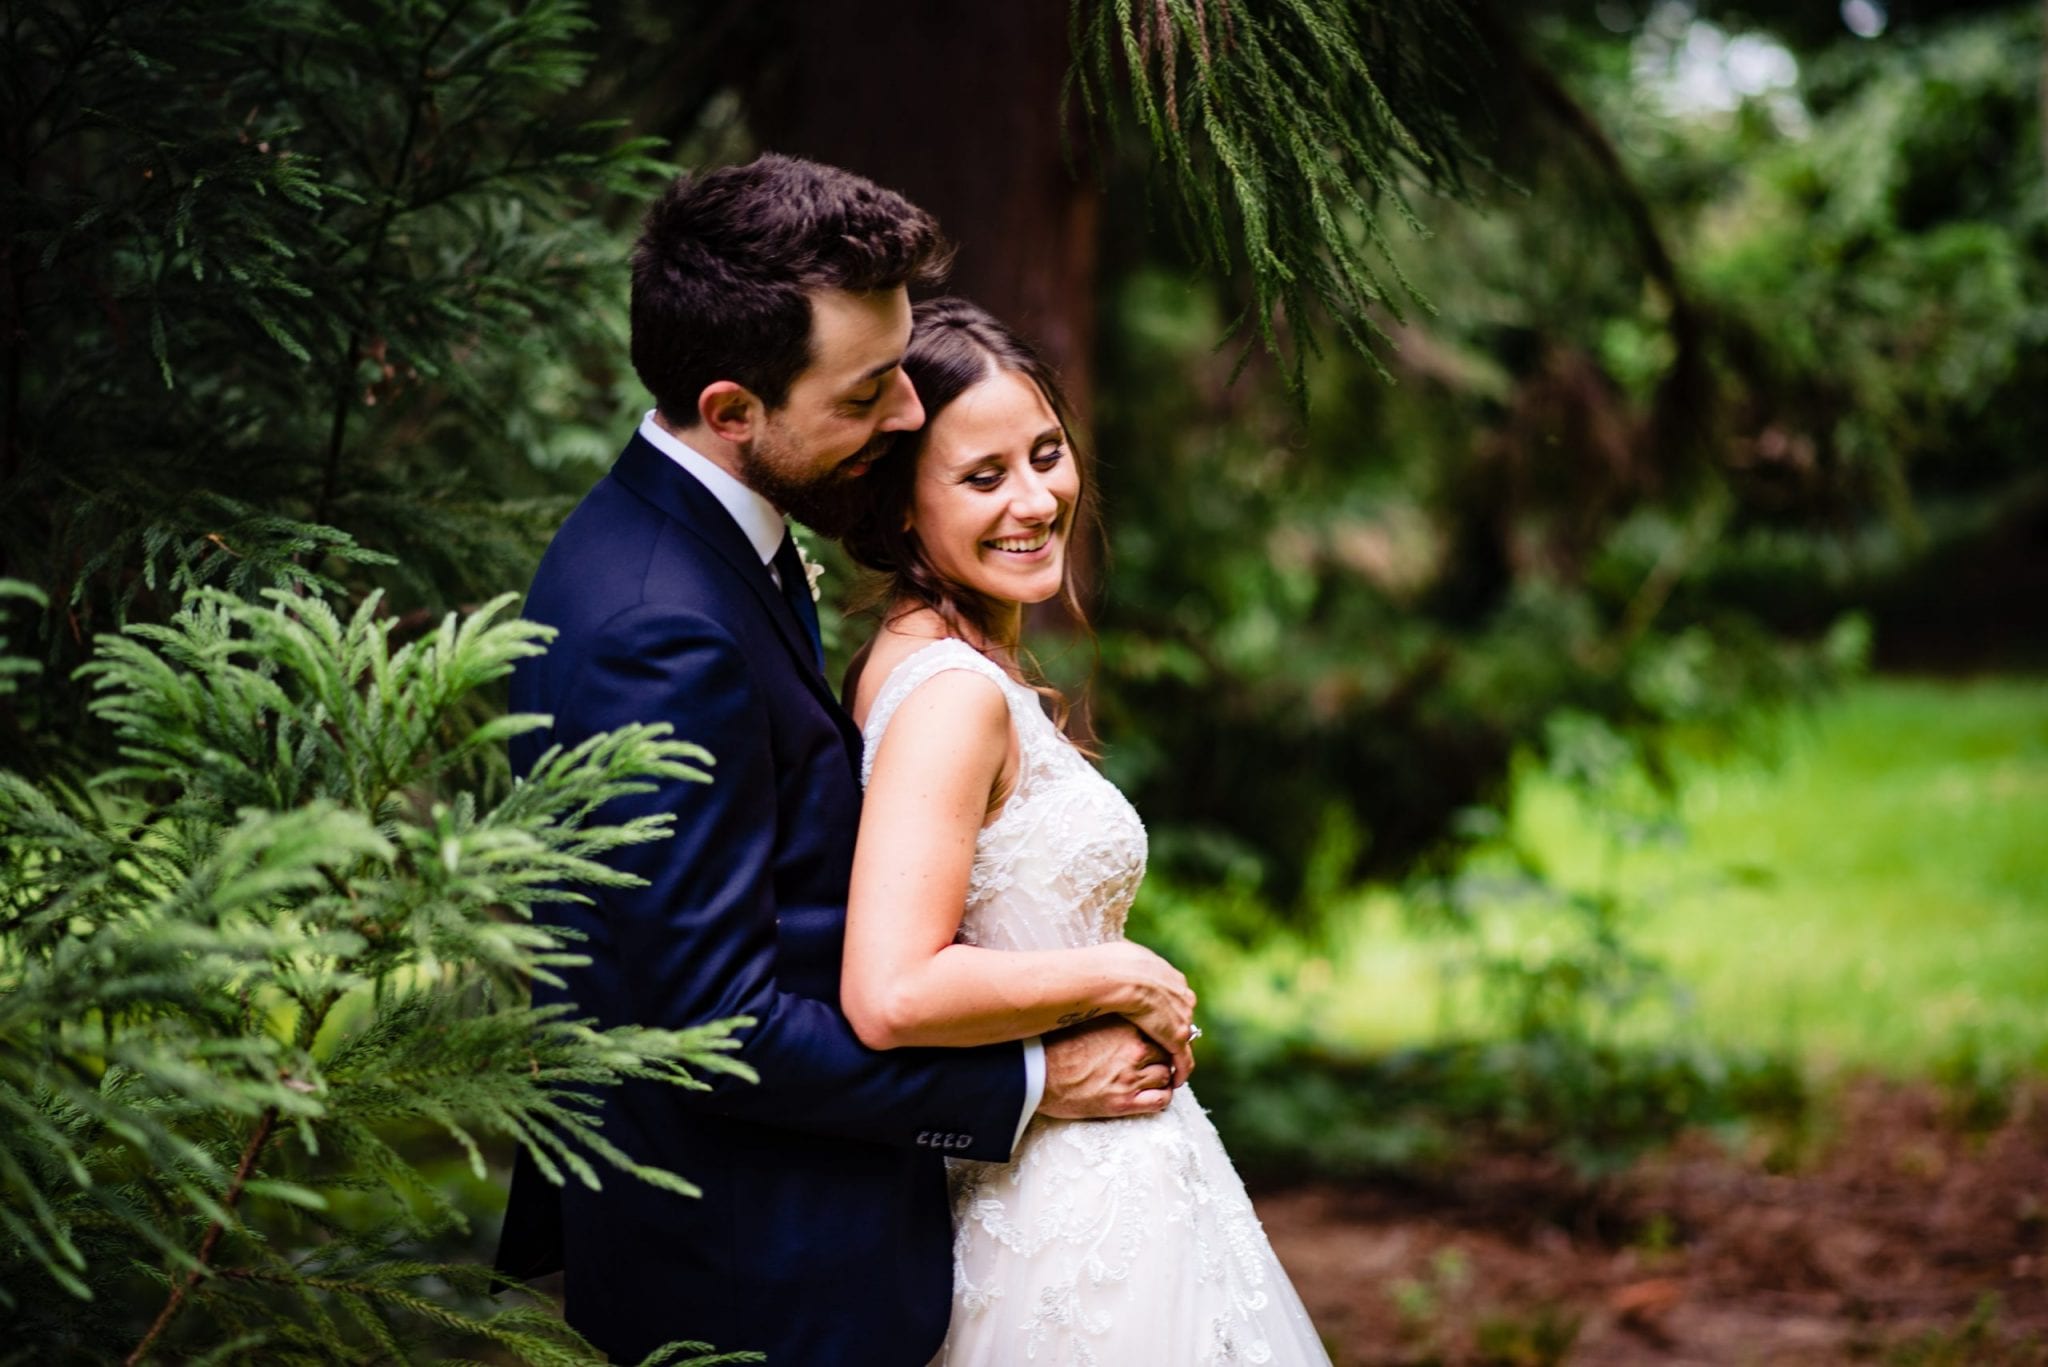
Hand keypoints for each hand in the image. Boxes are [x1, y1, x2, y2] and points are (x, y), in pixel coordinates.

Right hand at [1038, 1016, 1175, 1119]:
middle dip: (1162, 1056)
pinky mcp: (1123, 1103)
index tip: (1152, 1040)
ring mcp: (1130, 1078)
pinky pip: (1160, 1101)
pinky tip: (1156, 1094)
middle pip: (1165, 1052)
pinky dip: (1163, 1097)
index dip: (1156, 1036)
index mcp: (1125, 1027)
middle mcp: (1133, 1051)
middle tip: (1155, 1060)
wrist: (1035, 1074)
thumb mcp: (1086, 1018)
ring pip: (1166, 1076)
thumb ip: (1110, 1015)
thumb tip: (1123, 1005)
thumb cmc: (1055, 1045)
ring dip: (1163, 1077)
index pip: (1157, 1029)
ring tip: (1154, 1078)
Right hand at [1095, 941, 1196, 1082]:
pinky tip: (1176, 1081)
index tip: (1155, 1020)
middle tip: (1160, 1044)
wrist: (1118, 976)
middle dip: (1173, 1031)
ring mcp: (1180, 1018)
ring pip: (1183, 1040)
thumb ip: (1127, 963)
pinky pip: (1183, 1060)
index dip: (1164, 1012)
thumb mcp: (1123, 957)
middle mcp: (1182, 997)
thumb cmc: (1113, 966)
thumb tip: (1118, 957)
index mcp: (1171, 978)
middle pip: (1182, 1018)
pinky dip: (1181, 1070)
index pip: (1173, 999)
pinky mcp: (1175, 1038)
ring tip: (1165, 1065)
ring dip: (1175, 1051)